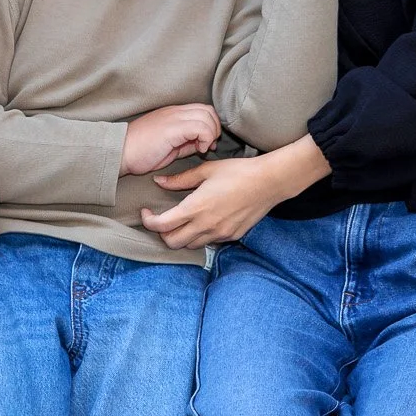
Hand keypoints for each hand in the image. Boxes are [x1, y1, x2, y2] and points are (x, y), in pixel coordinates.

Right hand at [121, 103, 221, 175]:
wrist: (120, 153)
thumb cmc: (141, 153)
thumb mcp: (169, 146)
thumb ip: (186, 142)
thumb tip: (202, 144)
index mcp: (174, 113)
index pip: (203, 109)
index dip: (211, 125)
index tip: (207, 144)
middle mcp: (175, 111)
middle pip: (208, 110)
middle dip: (214, 129)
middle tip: (208, 146)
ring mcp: (173, 117)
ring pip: (207, 116)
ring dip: (210, 134)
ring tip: (202, 148)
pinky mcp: (172, 128)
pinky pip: (200, 127)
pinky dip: (205, 138)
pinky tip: (198, 149)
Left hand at [141, 154, 289, 249]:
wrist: (269, 182)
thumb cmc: (238, 172)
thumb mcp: (207, 170)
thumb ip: (180, 179)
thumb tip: (159, 182)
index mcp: (196, 208)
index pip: (162, 225)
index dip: (148, 221)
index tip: (146, 213)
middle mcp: (206, 225)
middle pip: (172, 242)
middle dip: (162, 233)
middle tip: (162, 219)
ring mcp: (219, 233)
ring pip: (190, 245)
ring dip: (181, 236)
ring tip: (182, 221)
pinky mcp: (231, 236)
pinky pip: (208, 242)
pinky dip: (200, 236)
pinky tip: (203, 221)